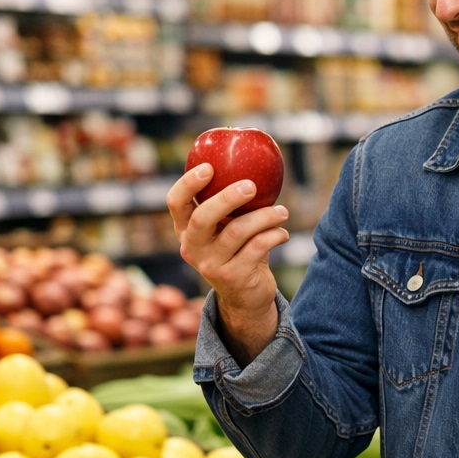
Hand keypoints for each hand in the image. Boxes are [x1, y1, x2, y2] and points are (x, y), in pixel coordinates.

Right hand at [168, 164, 289, 359]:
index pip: (175, 203)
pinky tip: (283, 233)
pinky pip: (258, 247)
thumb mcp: (226, 228)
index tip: (208, 167)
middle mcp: (192, 247)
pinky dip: (275, 235)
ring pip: (237, 231)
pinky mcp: (233, 277)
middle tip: (251, 185)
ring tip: (282, 211)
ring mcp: (211, 265)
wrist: (245, 297)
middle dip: (228, 198)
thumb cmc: (238, 250)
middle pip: (203, 217)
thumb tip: (254, 160)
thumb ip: (230, 203)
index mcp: (185, 230)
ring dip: (265, 216)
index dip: (188, 184)